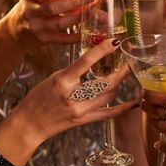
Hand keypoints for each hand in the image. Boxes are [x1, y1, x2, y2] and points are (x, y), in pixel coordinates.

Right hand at [0, 39, 137, 165]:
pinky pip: (109, 114)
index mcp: (62, 81)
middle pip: (104, 82)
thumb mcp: (53, 77)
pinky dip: (124, 108)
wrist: (30, 124)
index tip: (115, 41)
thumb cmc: (38, 98)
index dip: (103, 50)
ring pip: (109, 96)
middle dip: (121, 70)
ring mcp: (80, 111)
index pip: (86, 61)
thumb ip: (73, 70)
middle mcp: (72, 96)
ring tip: (124, 74)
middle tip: (129, 60)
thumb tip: (94, 60)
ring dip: (119, 84)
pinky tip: (135, 101)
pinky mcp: (84, 121)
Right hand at [3, 0, 88, 49]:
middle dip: (72, 2)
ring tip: (92, 11)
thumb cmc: (32, 8)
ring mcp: (37, 27)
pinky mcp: (43, 39)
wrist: (14, 32)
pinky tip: (86, 31)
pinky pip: (61, 39)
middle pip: (52, 8)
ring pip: (59, 23)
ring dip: (78, 17)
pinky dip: (75, 36)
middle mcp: (31, 11)